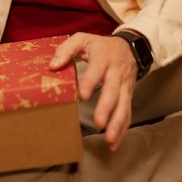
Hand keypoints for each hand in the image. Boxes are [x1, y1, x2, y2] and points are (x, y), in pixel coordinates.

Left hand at [50, 33, 136, 150]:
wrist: (129, 47)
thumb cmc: (101, 45)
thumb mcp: (82, 39)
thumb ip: (66, 49)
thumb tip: (53, 65)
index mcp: (103, 56)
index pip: (97, 69)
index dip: (91, 81)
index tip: (83, 95)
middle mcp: (116, 71)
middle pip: (113, 90)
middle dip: (106, 107)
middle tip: (99, 122)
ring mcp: (124, 84)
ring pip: (123, 104)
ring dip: (117, 123)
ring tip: (109, 138)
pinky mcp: (128, 95)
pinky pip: (127, 112)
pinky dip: (122, 129)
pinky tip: (114, 142)